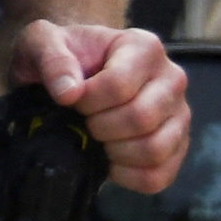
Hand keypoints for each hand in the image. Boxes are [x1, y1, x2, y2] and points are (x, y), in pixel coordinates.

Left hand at [16, 18, 188, 192]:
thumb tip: (69, 93)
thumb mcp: (41, 43)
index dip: (87, 102)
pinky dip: (127, 177)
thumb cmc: (62, 60)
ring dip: (115, 153)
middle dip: (99, 128)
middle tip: (84, 122)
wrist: (74, 81)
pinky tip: (109, 161)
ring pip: (155, 149)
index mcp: (144, 47)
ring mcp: (179, 116)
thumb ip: (51, 58)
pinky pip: (158, 176)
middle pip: (142, 118)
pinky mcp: (177, 148)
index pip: (120, 85)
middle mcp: (172, 79)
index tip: (72, 100)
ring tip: (97, 140)